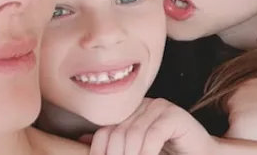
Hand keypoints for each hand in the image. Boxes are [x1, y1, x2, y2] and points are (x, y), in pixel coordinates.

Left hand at [88, 98, 215, 154]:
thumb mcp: (138, 152)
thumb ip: (115, 146)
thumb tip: (82, 142)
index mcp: (130, 113)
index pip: (105, 131)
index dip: (100, 153)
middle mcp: (142, 106)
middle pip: (117, 134)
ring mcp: (159, 107)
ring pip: (133, 135)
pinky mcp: (174, 115)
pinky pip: (153, 135)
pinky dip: (147, 153)